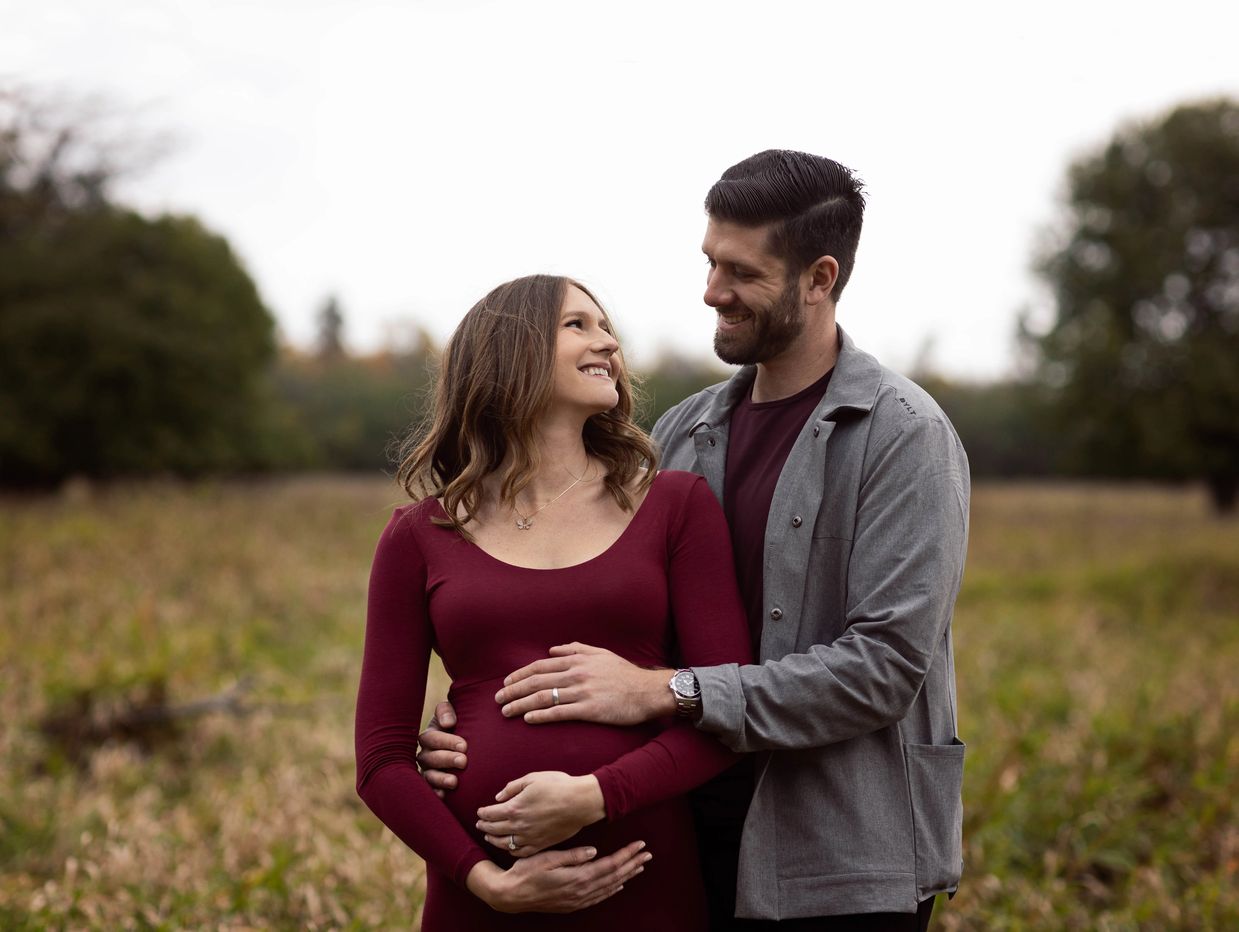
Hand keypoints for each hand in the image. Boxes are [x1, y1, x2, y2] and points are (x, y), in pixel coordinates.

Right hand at [417, 700, 467, 796]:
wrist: (465, 744)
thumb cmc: (458, 725)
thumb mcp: (450, 714)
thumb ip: (446, 712)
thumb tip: (448, 723)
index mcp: (429, 736)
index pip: (432, 738)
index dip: (446, 741)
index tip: (464, 745)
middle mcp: (425, 754)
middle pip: (430, 758)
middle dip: (447, 759)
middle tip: (463, 761)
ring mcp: (427, 771)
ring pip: (428, 775)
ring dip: (440, 778)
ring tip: (454, 782)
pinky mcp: (431, 785)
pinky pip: (429, 790)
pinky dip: (435, 792)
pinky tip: (443, 795)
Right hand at [466, 841, 651, 913]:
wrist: (510, 895)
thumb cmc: (525, 872)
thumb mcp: (546, 858)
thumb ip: (572, 856)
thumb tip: (594, 851)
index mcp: (577, 877)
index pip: (609, 865)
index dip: (626, 854)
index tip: (639, 844)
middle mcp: (581, 891)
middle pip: (614, 877)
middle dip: (632, 864)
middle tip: (647, 854)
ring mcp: (577, 900)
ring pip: (609, 888)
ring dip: (626, 876)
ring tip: (639, 866)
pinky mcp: (572, 904)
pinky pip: (599, 897)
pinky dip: (611, 890)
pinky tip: (618, 885)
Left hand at [477, 771, 605, 855]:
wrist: (580, 802)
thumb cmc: (558, 786)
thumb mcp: (532, 778)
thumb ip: (512, 787)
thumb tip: (498, 797)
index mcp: (514, 808)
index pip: (491, 814)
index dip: (483, 813)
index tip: (480, 812)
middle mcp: (519, 826)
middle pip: (495, 829)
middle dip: (485, 826)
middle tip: (480, 824)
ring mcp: (530, 837)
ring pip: (505, 843)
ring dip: (494, 840)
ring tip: (488, 837)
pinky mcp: (541, 844)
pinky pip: (521, 852)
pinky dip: (511, 850)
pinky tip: (508, 847)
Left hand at [495, 642, 675, 724]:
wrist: (648, 691)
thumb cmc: (625, 674)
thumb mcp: (601, 654)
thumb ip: (576, 649)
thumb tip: (553, 649)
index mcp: (578, 660)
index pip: (540, 666)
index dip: (520, 674)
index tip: (506, 683)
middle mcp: (576, 674)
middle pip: (536, 681)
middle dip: (513, 690)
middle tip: (498, 699)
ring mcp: (582, 692)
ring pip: (543, 697)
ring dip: (520, 704)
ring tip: (506, 712)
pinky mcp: (589, 710)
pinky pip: (559, 713)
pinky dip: (540, 716)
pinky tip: (528, 719)